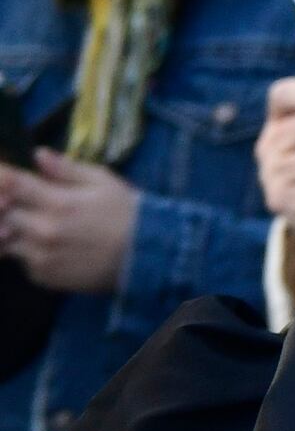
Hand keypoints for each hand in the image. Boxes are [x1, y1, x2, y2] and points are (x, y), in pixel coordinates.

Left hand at [0, 152, 138, 294]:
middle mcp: (43, 231)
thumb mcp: (103, 182)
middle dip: (8, 202)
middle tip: (23, 198)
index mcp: (59, 203)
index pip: (12, 184)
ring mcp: (40, 256)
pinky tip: (50, 244)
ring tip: (37, 221)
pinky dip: (27, 248)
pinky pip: (20, 258)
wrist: (145, 257)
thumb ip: (67, 169)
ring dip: (14, 227)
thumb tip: (38, 154)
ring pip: (6, 238)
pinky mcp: (41, 275)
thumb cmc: (125, 213)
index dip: (3, 176)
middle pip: (3, 212)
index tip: (5, 173)